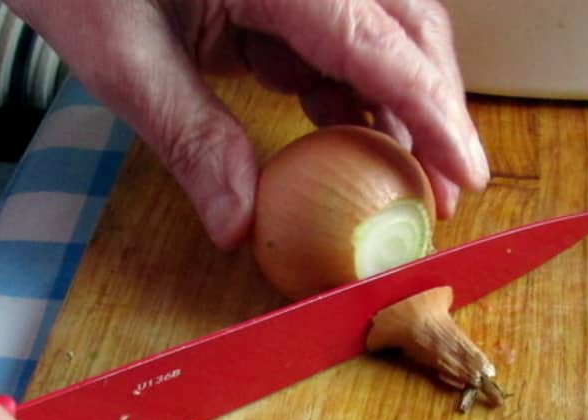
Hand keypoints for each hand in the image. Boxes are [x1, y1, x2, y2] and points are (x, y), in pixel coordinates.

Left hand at [8, 0, 489, 248]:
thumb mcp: (120, 49)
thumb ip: (189, 134)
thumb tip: (239, 223)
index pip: (382, 45)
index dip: (435, 114)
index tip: (467, 174)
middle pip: (410, 28)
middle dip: (435, 110)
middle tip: (446, 188)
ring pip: (385, 34)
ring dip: (398, 105)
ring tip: (400, 176)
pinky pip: (342, 38)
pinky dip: (349, 89)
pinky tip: (342, 131)